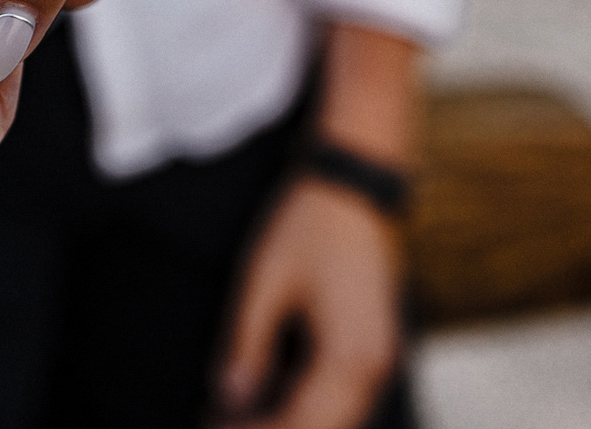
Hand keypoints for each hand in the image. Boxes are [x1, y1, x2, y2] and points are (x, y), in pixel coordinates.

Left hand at [217, 179, 402, 427]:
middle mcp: (374, 368)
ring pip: (334, 418)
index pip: (300, 423)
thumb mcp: (264, 281)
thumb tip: (231, 398)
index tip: (211, 425)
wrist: (355, 186)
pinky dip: (305, 406)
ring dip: (290, 421)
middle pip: (322, 428)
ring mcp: (378, 359)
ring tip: (233, 416)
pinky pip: (341, 397)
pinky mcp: (372, 348)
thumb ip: (248, 345)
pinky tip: (264, 400)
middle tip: (216, 423)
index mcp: (350, 357)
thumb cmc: (309, 226)